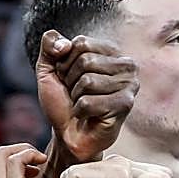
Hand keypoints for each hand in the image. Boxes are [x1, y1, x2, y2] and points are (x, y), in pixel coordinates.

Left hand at [36, 30, 138, 162]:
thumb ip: (50, 46)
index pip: (81, 43)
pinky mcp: (125, 105)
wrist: (67, 135)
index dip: (65, 63)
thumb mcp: (49, 70)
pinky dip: (80, 111)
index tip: (68, 79)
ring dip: (76, 98)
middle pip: (85, 61)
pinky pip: (88, 102)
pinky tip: (88, 117)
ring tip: (82, 106)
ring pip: (88, 82)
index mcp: (111, 51)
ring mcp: (129, 85)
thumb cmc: (63, 102)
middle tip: (76, 95)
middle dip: (70, 81)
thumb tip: (62, 44)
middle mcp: (126, 65)